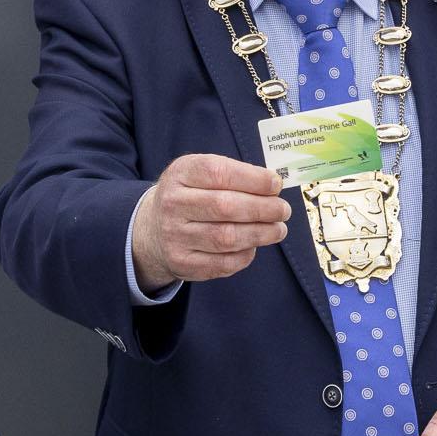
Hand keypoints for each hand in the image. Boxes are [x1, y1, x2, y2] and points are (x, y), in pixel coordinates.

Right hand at [132, 153, 289, 286]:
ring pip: (226, 237)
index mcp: (180, 174)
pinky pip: (223, 262)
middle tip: (283, 210)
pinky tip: (254, 245)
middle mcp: (173, 204)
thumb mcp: (200, 173)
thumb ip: (233, 174)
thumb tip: (272, 186)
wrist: (153, 229)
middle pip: (224, 206)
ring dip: (260, 233)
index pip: (218, 173)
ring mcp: (175, 236)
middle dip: (262, 208)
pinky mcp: (183, 262)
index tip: (276, 184)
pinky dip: (246, 255)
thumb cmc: (190, 196)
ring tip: (278, 229)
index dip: (252, 179)